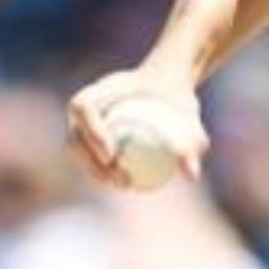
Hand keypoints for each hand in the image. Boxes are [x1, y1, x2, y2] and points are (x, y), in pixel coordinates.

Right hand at [67, 69, 209, 189]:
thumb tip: (192, 175)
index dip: (91, 130)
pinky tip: (130, 185)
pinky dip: (108, 172)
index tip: (112, 153)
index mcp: (101, 88)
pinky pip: (95, 157)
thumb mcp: (188, 107)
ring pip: (81, 152)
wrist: (169, 83)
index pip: (83, 107)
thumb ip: (192, 136)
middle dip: (91, 161)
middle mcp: (87, 106)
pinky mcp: (93, 137)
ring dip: (97, 171)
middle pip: (76, 136)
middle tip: (119, 176)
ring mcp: (86, 122)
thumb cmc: (177, 92)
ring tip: (124, 183)